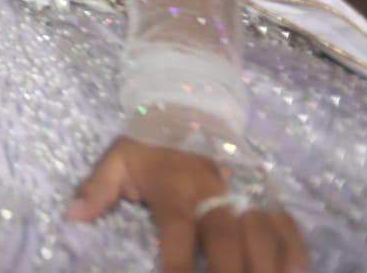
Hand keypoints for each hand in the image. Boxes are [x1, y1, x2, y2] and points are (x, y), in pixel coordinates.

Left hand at [66, 136, 306, 272]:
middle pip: (226, 236)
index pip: (176, 226)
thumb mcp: (116, 159)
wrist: (189, 109)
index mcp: (174, 184)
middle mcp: (214, 190)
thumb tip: (71, 216)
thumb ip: (96, 188)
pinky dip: (294, 252)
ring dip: (265, 266)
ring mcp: (245, 192)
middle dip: (228, 271)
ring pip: (263, 234)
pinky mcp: (266, 196)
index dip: (175, 260)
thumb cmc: (149, 147)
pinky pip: (287, 226)